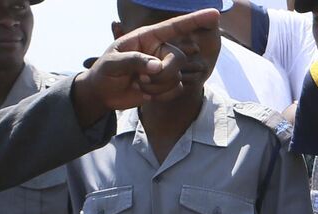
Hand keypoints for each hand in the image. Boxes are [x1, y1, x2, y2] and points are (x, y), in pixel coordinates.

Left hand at [71, 9, 220, 121]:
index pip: (174, 27)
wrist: (103, 94)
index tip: (214, 14)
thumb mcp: (112, 63)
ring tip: (138, 84)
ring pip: (177, 77)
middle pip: (179, 58)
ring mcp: (164, 67)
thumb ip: (134, 61)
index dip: (194, 20)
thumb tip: (158, 67)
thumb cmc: (104, 73)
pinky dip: (160, 96)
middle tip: (141, 79)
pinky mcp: (167, 84)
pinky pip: (176, 89)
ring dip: (156, 87)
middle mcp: (159, 50)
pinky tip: (145, 94)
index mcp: (147, 37)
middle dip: (164, 74)